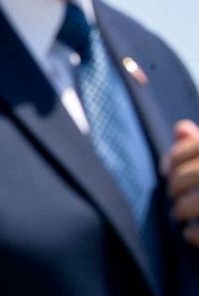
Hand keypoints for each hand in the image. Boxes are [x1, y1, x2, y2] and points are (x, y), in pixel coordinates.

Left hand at [163, 119, 198, 247]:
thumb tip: (180, 128)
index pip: (198, 147)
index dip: (175, 158)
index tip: (167, 171)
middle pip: (194, 175)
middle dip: (176, 188)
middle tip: (174, 198)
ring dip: (182, 209)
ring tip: (180, 215)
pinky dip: (195, 234)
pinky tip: (189, 234)